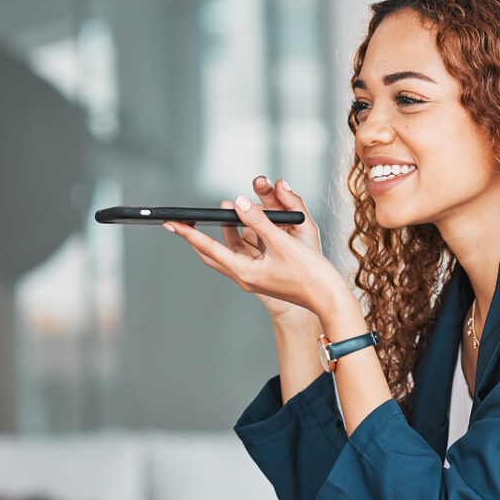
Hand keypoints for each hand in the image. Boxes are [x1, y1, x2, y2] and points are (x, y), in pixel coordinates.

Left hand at [166, 179, 346, 320]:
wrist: (327, 297)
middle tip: (180, 223)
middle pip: (211, 254)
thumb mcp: (282, 242)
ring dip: (219, 235)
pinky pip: (241, 256)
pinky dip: (235, 241)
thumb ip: (259, 220)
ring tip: (218, 215)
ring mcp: (253, 278)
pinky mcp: (263, 276)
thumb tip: (239, 202)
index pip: (209, 248)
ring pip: (226, 255)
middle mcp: (245, 277)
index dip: (189, 233)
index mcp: (244, 271)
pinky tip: (241, 228)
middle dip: (196, 237)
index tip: (171, 222)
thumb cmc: (309, 273)